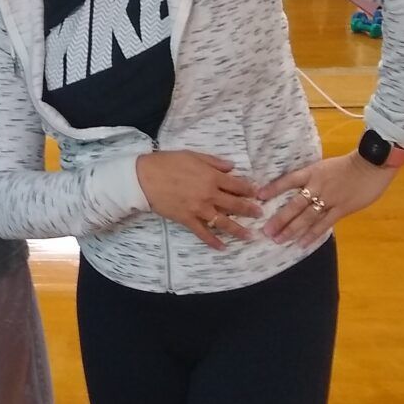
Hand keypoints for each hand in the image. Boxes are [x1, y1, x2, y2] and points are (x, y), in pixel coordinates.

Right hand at [135, 151, 261, 250]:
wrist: (143, 178)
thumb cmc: (167, 163)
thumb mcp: (192, 155)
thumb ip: (214, 162)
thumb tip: (232, 166)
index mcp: (212, 177)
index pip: (237, 185)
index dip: (250, 190)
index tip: (259, 194)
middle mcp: (209, 194)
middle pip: (235, 205)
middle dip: (250, 210)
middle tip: (260, 215)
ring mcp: (199, 209)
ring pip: (224, 222)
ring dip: (238, 230)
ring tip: (250, 236)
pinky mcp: (187, 219)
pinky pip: (203, 233)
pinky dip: (213, 241)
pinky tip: (222, 248)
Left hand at [260, 152, 396, 246]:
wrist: (372, 164)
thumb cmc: (349, 164)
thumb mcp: (325, 167)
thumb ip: (313, 178)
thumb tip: (301, 189)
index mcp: (312, 173)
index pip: (288, 181)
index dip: (273, 188)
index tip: (259, 197)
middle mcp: (317, 186)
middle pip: (294, 205)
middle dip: (279, 219)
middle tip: (266, 231)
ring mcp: (329, 199)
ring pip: (307, 217)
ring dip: (292, 229)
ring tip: (279, 240)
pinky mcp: (342, 209)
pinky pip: (324, 224)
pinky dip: (312, 234)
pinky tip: (302, 243)